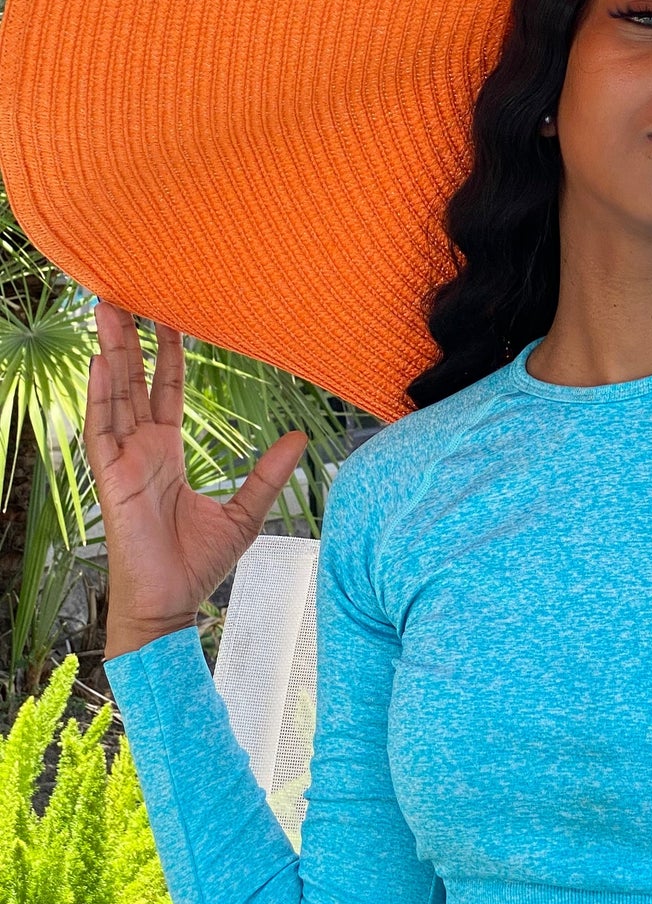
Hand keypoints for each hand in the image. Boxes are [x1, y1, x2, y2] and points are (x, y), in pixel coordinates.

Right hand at [85, 300, 307, 660]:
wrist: (170, 608)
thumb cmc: (198, 566)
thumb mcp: (245, 512)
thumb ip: (268, 473)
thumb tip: (300, 437)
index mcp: (166, 454)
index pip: (166, 391)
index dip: (168, 354)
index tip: (171, 317)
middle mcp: (141, 450)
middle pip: (133, 382)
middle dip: (130, 339)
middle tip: (126, 295)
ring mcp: (122, 461)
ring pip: (114, 394)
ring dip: (110, 352)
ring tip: (108, 308)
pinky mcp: (110, 478)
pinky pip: (101, 429)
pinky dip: (100, 394)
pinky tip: (101, 361)